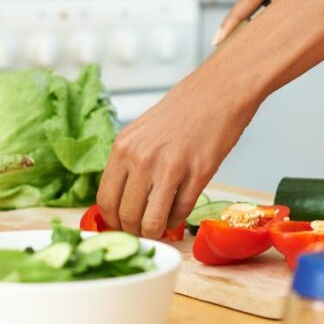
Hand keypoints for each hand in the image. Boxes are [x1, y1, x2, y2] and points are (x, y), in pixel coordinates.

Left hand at [97, 72, 259, 237]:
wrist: (219, 91)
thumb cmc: (182, 112)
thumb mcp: (140, 132)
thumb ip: (128, 164)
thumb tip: (121, 202)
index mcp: (123, 147)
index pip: (105, 200)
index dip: (113, 221)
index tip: (121, 226)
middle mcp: (142, 158)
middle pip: (127, 216)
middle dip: (135, 231)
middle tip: (143, 230)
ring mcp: (171, 167)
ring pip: (151, 222)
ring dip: (155, 232)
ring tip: (160, 226)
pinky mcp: (199, 174)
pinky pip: (180, 213)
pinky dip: (176, 221)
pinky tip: (177, 214)